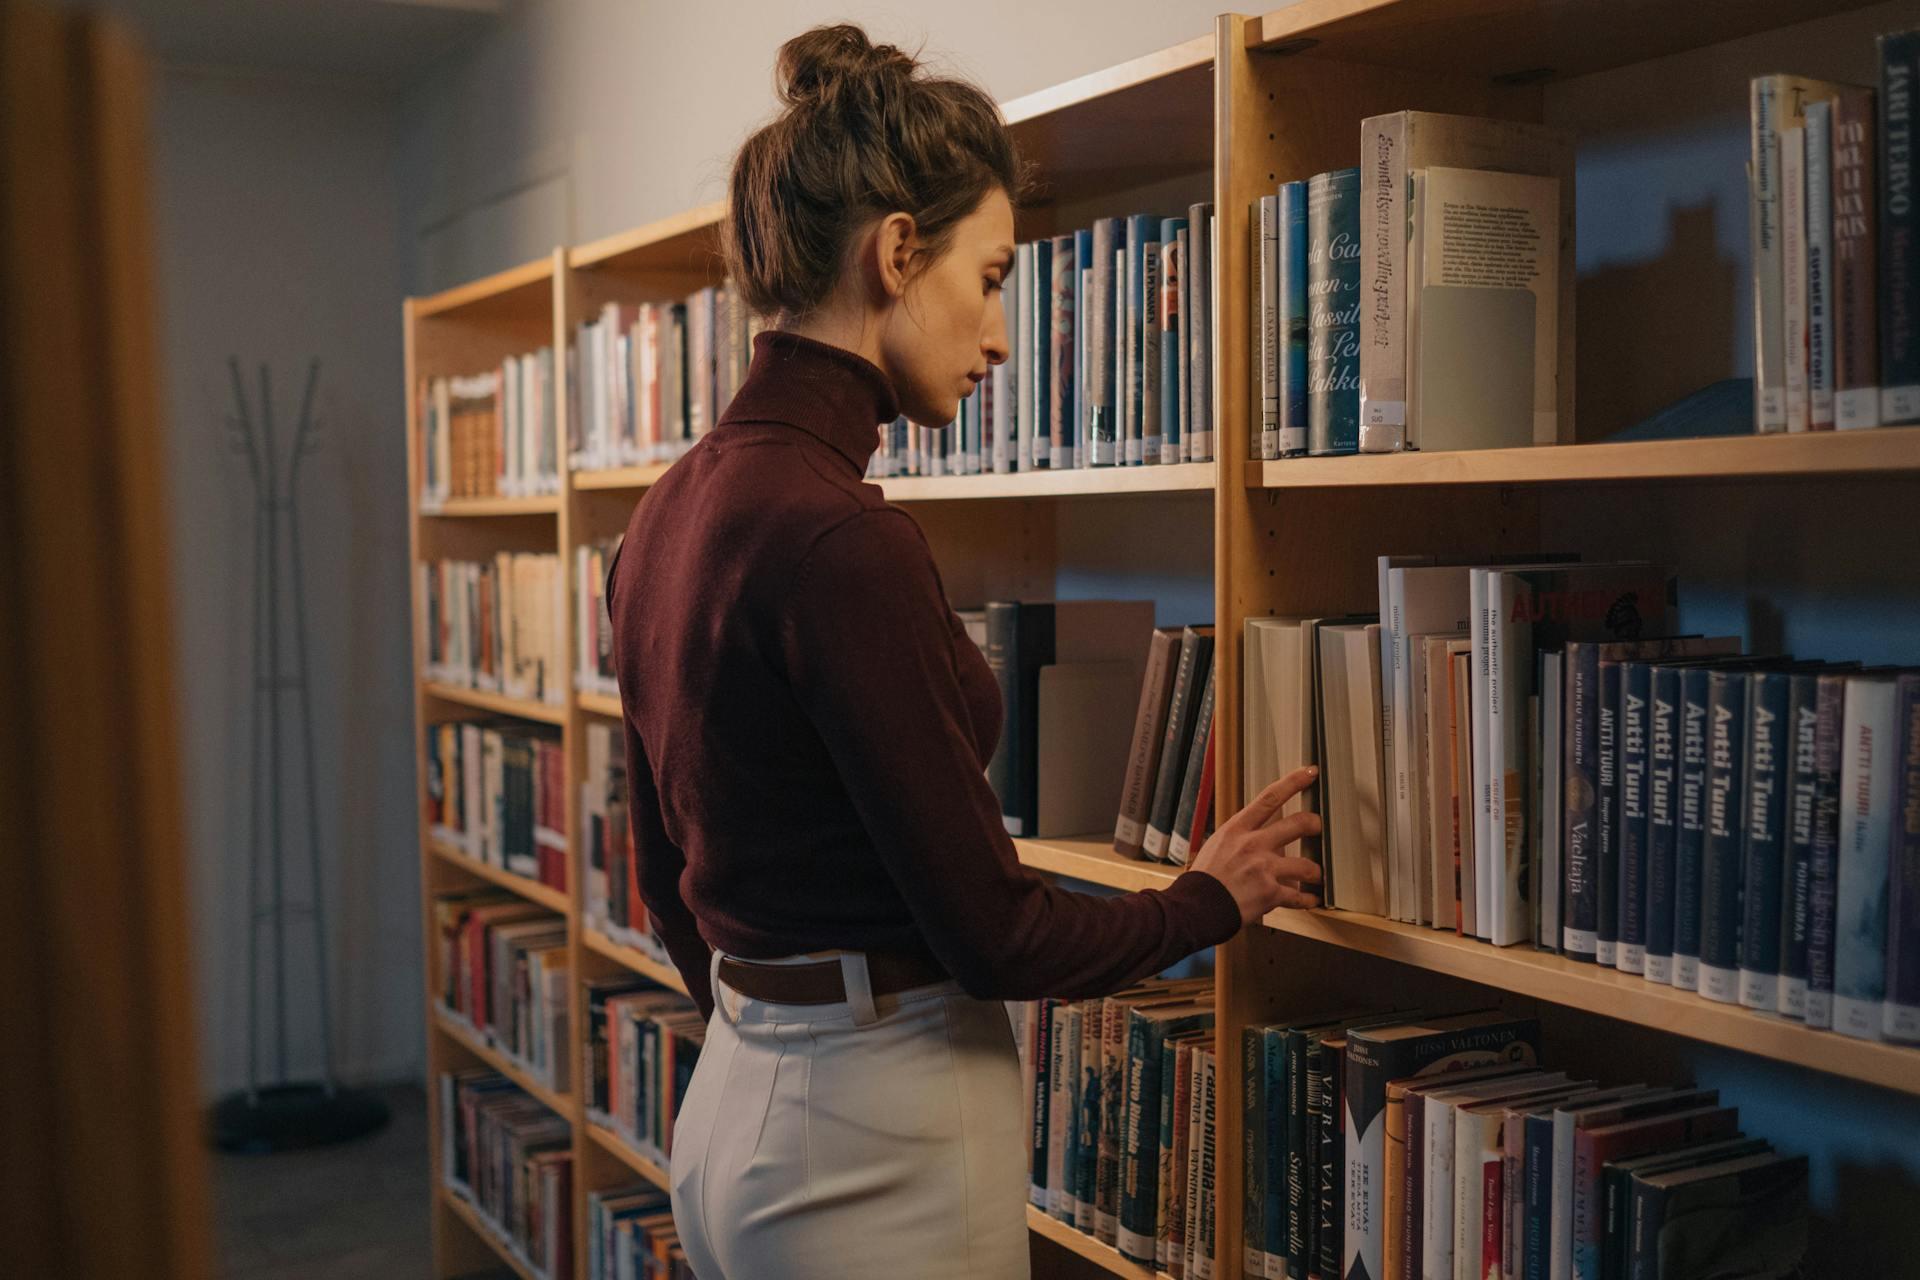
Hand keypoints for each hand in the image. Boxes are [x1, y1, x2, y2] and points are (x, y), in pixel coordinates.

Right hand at [1189, 766, 1323, 925]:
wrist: (1195, 907)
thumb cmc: (1203, 879)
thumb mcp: (1216, 845)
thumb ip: (1240, 837)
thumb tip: (1257, 832)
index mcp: (1238, 829)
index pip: (1270, 798)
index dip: (1293, 782)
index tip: (1310, 772)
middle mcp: (1254, 845)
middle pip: (1298, 824)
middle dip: (1314, 824)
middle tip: (1317, 827)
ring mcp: (1264, 869)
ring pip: (1307, 865)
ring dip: (1315, 871)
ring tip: (1316, 875)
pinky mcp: (1270, 894)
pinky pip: (1299, 896)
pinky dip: (1307, 900)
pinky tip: (1310, 900)